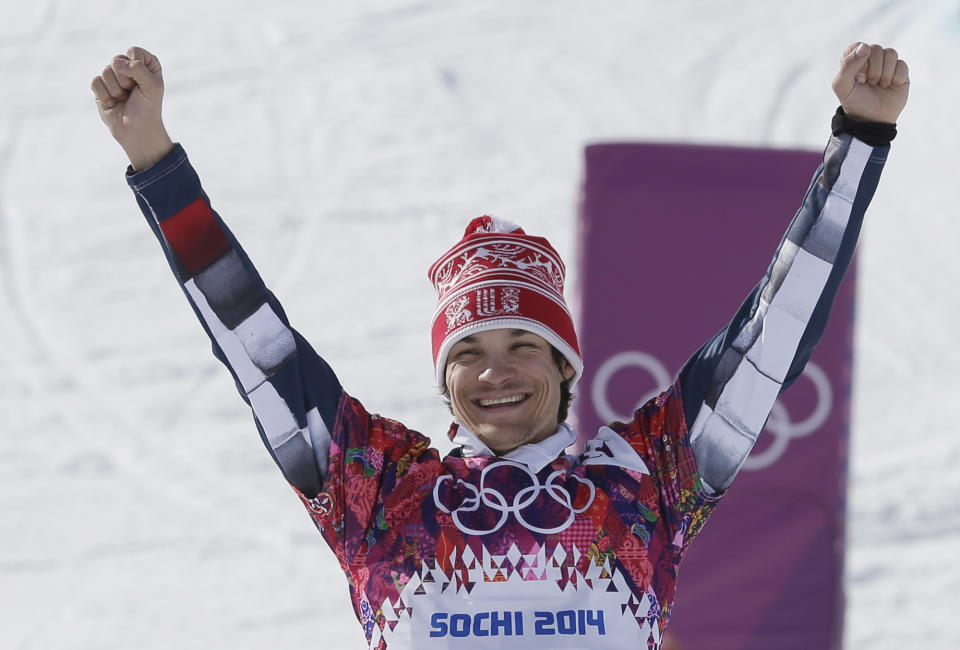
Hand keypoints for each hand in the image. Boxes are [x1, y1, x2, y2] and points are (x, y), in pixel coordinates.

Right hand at [91, 47, 172, 170]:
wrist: (136, 131)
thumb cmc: (148, 108)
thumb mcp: (152, 87)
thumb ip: (138, 69)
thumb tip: (115, 62)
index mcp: (146, 64)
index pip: (134, 51)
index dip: (136, 67)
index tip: (143, 82)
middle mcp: (129, 67)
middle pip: (117, 60)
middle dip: (125, 80)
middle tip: (132, 93)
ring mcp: (114, 76)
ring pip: (105, 71)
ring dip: (116, 90)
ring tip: (124, 99)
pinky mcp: (101, 87)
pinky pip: (95, 82)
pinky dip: (105, 95)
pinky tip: (113, 103)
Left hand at [832, 42, 908, 123]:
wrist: (872, 119)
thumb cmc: (854, 101)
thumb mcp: (842, 86)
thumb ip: (848, 65)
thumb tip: (865, 47)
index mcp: (854, 59)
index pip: (858, 46)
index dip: (859, 61)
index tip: (857, 77)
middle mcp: (870, 58)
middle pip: (876, 48)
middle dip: (873, 69)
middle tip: (869, 83)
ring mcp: (886, 64)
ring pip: (891, 53)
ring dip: (884, 74)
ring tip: (879, 85)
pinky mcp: (900, 71)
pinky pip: (902, 65)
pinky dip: (895, 78)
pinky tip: (890, 86)